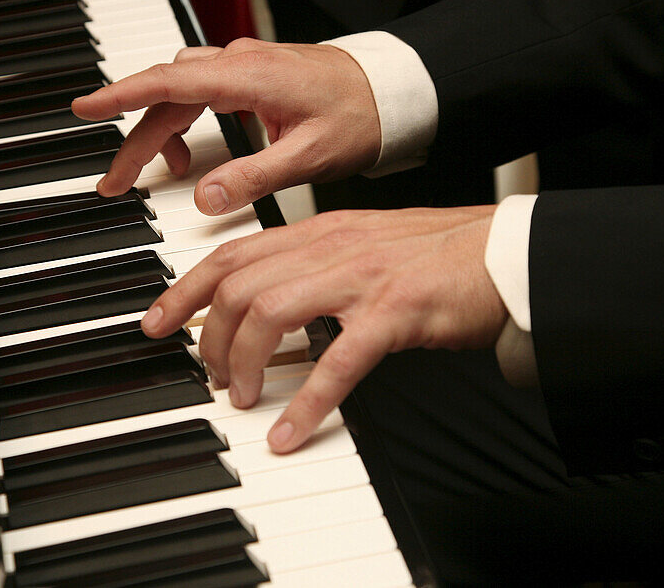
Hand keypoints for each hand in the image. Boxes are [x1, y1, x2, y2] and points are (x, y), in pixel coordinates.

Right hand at [72, 39, 380, 214]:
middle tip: (113, 183)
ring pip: (179, 93)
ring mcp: (243, 65)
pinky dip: (183, 121)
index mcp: (248, 75)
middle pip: (167, 96)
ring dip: (156, 129)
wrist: (393, 88)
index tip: (84, 108)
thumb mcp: (310, 155)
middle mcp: (239, 62)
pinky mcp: (250, 74)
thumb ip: (256, 176)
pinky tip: (190, 153)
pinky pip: (199, 92)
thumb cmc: (360, 114)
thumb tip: (206, 198)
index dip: (121, 95)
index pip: (169, 82)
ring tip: (146, 174)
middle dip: (133, 138)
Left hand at [139, 206, 508, 452]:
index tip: (159, 322)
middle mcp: (332, 247)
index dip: (187, 289)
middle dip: (209, 336)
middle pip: (240, 286)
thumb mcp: (363, 246)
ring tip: (244, 399)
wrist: (505, 252)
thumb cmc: (437, 256)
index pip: (234, 253)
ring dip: (246, 363)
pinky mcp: (396, 312)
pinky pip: (337, 361)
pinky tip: (290, 433)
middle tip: (213, 375)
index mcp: (320, 230)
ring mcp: (362, 277)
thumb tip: (265, 300)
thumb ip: (314, 264)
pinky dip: (307, 403)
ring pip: (273, 314)